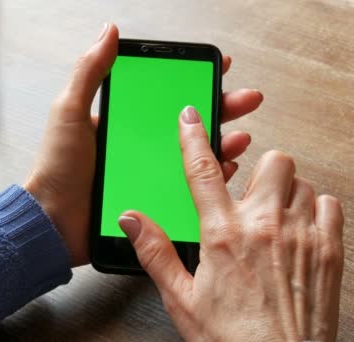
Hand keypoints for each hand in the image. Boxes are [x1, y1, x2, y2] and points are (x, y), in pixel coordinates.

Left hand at [24, 23, 263, 265]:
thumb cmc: (57, 167)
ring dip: (221, 143)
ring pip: (194, 154)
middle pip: (187, 124)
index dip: (192, 81)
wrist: (54, 220)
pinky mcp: (153, 200)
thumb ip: (89, 72)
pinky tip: (224, 170)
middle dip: (220, 109)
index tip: (217, 67)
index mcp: (123, 122)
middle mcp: (139, 145)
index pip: (164, 96)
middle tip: (245, 100)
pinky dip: (210, 178)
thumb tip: (109, 32)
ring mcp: (148, 173)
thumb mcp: (70, 112)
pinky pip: (188, 187)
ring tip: (239, 137)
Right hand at [119, 106, 344, 340]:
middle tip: (248, 196)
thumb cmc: (233, 339)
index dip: (194, 137)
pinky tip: (298, 230)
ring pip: (300, 180)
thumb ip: (155, 252)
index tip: (191, 116)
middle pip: (272, 160)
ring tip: (272, 218)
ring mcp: (301, 235)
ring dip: (284, 192)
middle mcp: (264, 226)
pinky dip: (314, 209)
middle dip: (258, 170)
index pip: (203, 170)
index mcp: (222, 235)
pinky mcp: (329, 249)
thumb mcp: (181, 298)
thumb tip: (131, 220)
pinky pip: (329, 203)